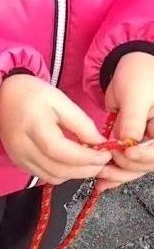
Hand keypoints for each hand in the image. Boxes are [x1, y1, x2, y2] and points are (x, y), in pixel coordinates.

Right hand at [0, 75, 110, 183]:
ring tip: (89, 162)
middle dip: (85, 170)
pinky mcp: (19, 164)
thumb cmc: (32, 95)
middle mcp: (23, 147)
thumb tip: (99, 144)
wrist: (2, 99)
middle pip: (58, 170)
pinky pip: (45, 176)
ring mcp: (19, 158)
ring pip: (53, 177)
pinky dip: (62, 174)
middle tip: (103, 162)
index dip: (86, 158)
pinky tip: (71, 163)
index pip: (61, 152)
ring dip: (75, 174)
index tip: (106, 155)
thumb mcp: (60, 101)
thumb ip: (81, 123)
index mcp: (34, 126)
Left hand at [97, 52, 153, 191]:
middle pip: (150, 164)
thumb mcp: (136, 95)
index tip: (125, 152)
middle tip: (104, 167)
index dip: (144, 156)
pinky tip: (102, 181)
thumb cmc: (139, 73)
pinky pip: (129, 163)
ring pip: (138, 167)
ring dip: (118, 175)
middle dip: (127, 168)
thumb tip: (126, 142)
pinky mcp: (135, 146)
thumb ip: (132, 119)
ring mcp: (150, 143)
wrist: (130, 67)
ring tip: (100, 178)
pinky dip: (116, 172)